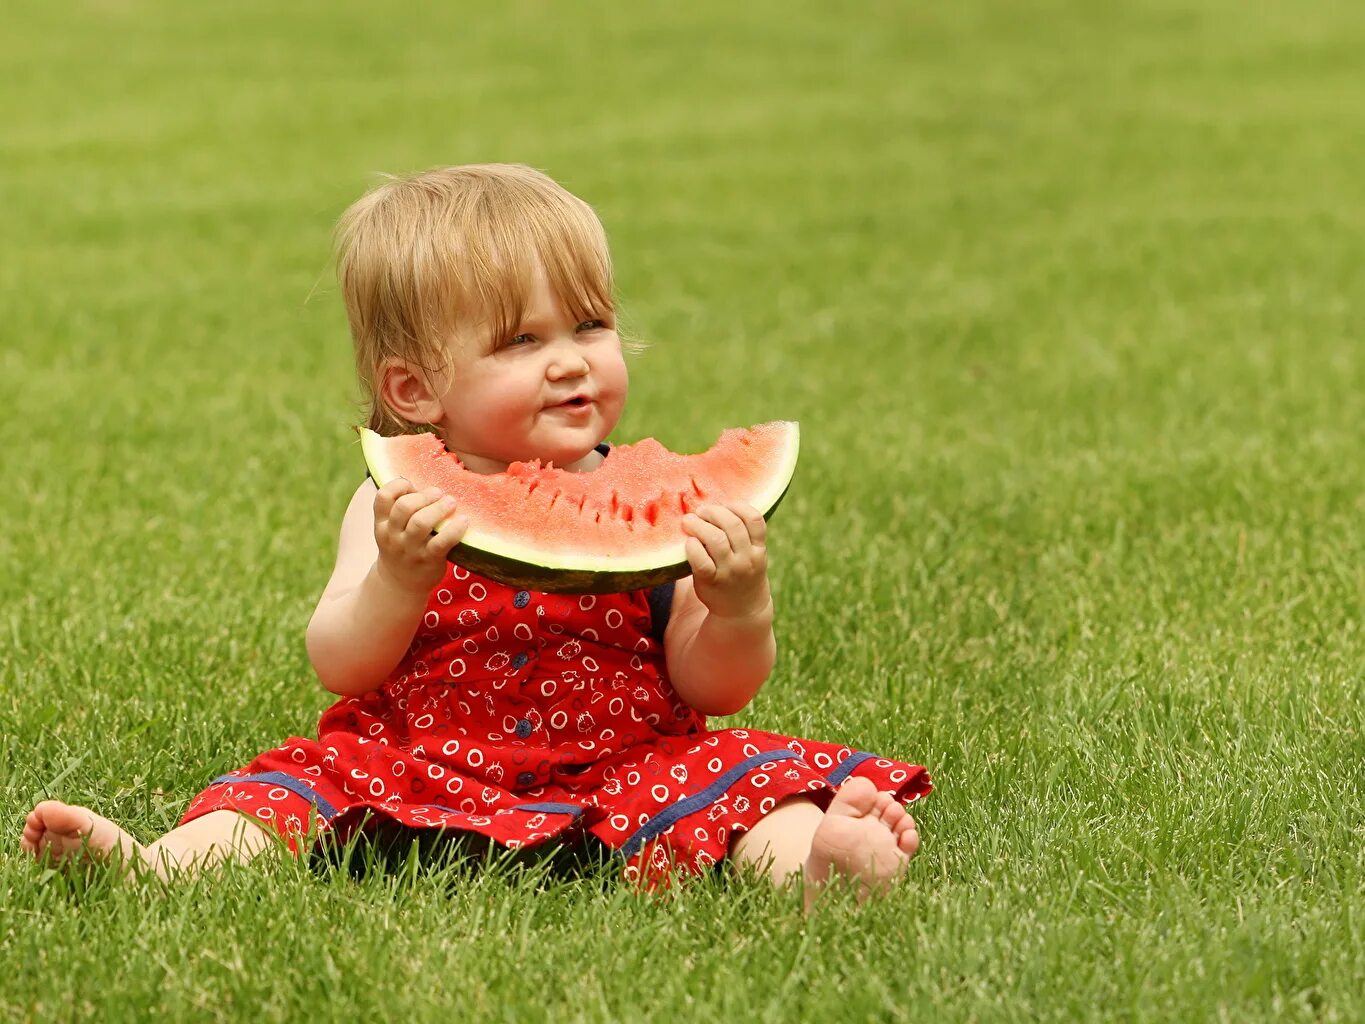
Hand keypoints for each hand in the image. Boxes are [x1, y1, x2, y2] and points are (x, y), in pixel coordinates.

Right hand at [372, 479, 468, 594]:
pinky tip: (464, 521)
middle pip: (404, 507)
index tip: (412, 485)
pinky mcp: (428, 560)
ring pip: (420, 523)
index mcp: (382, 524)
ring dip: (438, 508)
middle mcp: (392, 536)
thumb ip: (401, 508)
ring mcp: (410, 549)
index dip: (398, 485)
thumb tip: (423, 484)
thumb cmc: (403, 547)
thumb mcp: (392, 529)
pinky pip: (441, 542)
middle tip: (439, 493)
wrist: (400, 584)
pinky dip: (454, 530)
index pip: (382, 497)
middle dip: (424, 496)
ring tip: (451, 502)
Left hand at [681, 502, 771, 620]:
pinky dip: (692, 547)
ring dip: (699, 525)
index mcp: (759, 549)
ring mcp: (730, 571)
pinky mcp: (712, 582)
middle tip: (700, 511)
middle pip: (732, 524)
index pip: (755, 519)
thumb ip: (741, 535)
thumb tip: (713, 507)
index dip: (737, 506)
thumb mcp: (751, 555)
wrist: (741, 611)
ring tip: (689, 521)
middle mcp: (747, 559)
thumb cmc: (741, 575)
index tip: (724, 505)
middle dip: (713, 512)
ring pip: (716, 539)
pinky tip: (688, 542)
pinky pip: (701, 561)